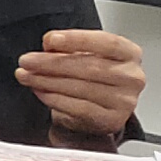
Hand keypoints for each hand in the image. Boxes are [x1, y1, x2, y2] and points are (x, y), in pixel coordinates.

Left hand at [18, 27, 147, 142]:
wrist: (102, 110)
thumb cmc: (95, 78)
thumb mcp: (85, 55)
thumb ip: (69, 47)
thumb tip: (50, 43)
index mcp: (130, 54)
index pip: (106, 42)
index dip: (76, 40)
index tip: (50, 40)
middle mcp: (132, 77)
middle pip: (89, 66)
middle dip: (51, 63)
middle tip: (27, 61)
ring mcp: (124, 101)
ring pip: (81, 88)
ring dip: (47, 81)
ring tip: (27, 76)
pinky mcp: (111, 120)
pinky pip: (78, 108)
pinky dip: (54, 99)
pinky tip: (40, 91)